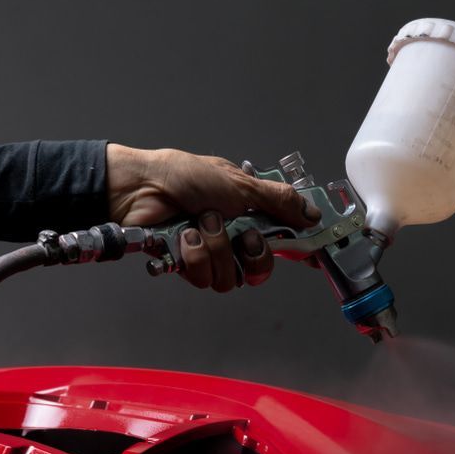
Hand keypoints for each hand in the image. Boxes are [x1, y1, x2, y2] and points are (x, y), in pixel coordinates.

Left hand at [106, 144, 321, 291]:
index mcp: (249, 213)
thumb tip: (312, 213)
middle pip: (260, 269)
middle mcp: (233, 236)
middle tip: (241, 233)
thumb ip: (280, 201)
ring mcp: (210, 252)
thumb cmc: (186, 176)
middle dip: (252, 252)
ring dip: (217, 248)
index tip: (311, 258)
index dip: (297, 251)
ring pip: (231, 276)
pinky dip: (195, 255)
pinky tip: (185, 236)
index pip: (282, 238)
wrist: (143, 188)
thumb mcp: (242, 184)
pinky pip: (204, 277)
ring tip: (200, 225)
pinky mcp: (188, 265)